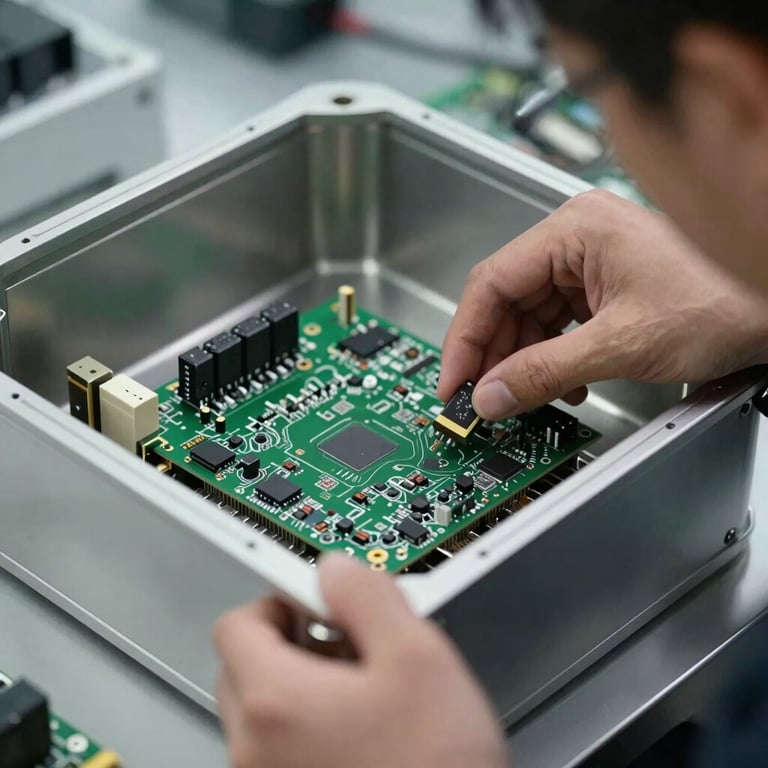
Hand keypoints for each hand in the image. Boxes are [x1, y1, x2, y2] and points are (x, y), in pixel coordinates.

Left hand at [214, 555, 507, 767]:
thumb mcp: (418, 657)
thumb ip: (368, 596)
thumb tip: (337, 570)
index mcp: (275, 701)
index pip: (237, 623)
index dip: (281, 600)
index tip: (320, 600)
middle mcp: (255, 747)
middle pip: (244, 665)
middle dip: (292, 641)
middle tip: (347, 639)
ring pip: (264, 709)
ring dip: (303, 684)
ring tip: (365, 687)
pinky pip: (279, 747)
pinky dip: (308, 725)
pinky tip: (363, 728)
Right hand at [438, 190, 767, 419]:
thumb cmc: (723, 300)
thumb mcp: (621, 345)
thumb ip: (545, 372)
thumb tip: (492, 395)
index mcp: (574, 229)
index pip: (492, 283)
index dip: (465, 338)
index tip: (454, 380)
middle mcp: (576, 238)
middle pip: (507, 301)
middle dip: (495, 355)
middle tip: (484, 399)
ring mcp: (590, 261)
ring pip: (530, 316)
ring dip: (524, 360)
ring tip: (524, 397)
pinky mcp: (603, 285)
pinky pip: (557, 322)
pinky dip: (552, 356)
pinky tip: (563, 384)